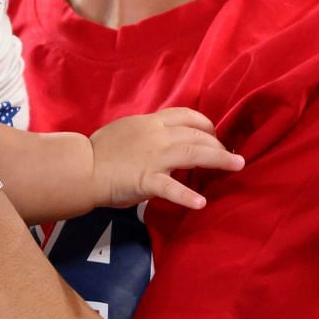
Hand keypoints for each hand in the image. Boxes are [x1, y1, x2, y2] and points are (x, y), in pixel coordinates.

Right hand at [89, 109, 244, 210]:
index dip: (206, 124)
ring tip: (236, 166)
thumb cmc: (101, 150)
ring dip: (219, 159)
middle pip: (197, 135)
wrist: (81, 167)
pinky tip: (201, 203)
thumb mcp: (129, 130)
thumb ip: (150, 133)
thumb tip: (166, 138)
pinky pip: (171, 188)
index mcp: (152, 122)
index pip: (187, 116)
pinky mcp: (146, 180)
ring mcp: (154, 157)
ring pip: (194, 154)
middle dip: (219, 144)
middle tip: (231, 156)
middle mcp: (157, 135)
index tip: (215, 133)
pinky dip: (187, 195)